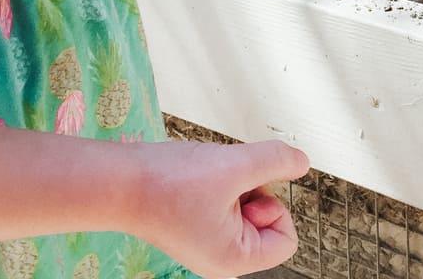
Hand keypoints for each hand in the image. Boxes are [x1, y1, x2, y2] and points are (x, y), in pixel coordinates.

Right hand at [130, 138, 310, 277]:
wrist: (119, 181)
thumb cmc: (168, 183)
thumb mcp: (234, 165)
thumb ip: (275, 161)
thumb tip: (302, 162)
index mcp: (234, 260)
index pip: (286, 237)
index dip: (274, 205)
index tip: (245, 189)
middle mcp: (221, 258)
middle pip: (267, 219)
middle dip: (251, 189)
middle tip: (223, 179)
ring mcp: (207, 242)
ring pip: (246, 204)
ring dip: (234, 180)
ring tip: (206, 176)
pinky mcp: (195, 224)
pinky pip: (225, 199)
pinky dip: (218, 181)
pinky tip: (197, 177)